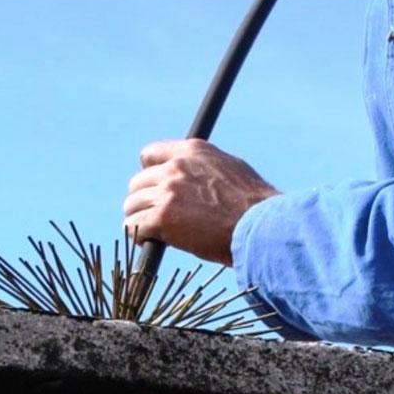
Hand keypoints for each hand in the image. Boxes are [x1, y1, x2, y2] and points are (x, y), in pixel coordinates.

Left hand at [123, 139, 279, 265]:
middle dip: (144, 201)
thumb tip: (194, 176)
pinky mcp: (163, 217)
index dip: (148, 173)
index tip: (154, 188)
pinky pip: (134, 226)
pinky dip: (138, 235)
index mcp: (191, 152)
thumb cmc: (254, 205)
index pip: (150, 154)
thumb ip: (204, 168)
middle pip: (137, 183)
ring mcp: (168, 192)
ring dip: (139, 219)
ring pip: (132, 205)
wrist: (261, 227)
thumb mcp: (230, 169)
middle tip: (155, 216)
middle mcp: (175, 167)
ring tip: (152, 231)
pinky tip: (150, 241)